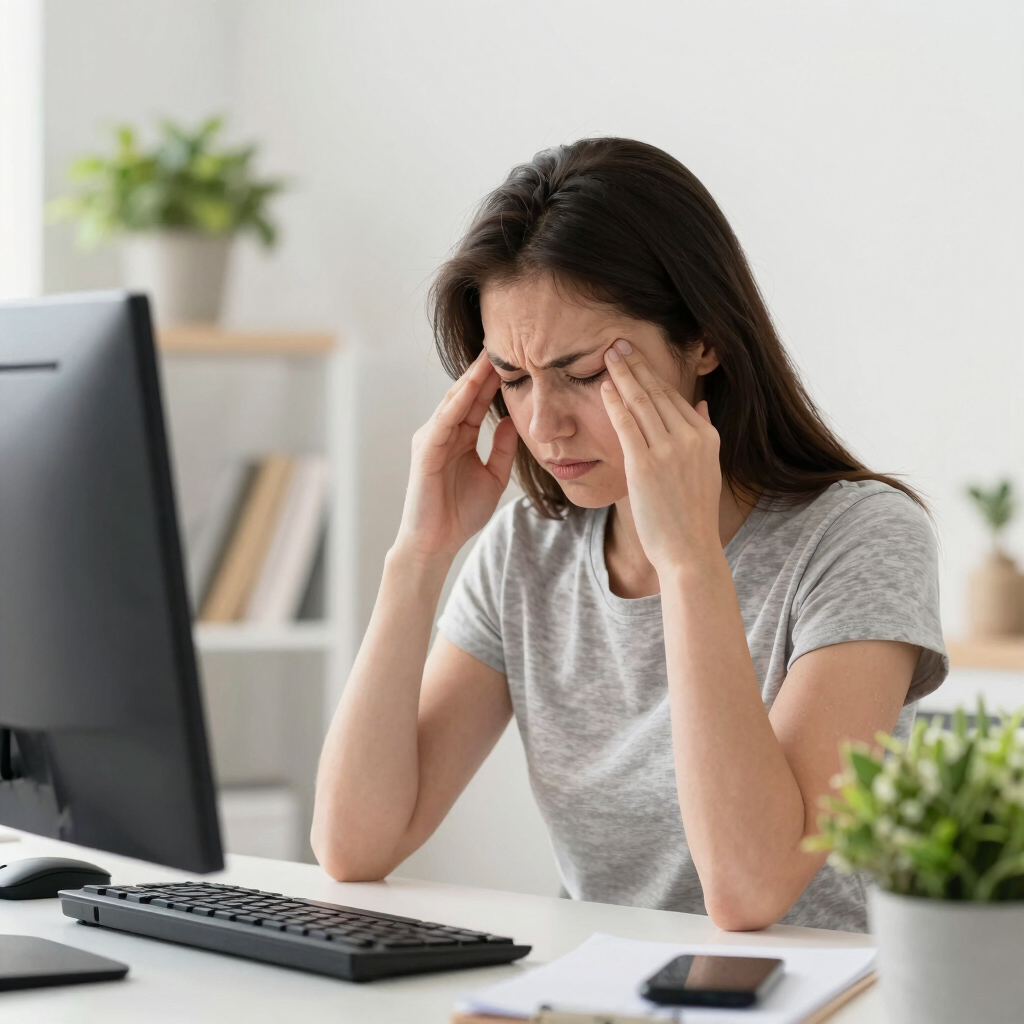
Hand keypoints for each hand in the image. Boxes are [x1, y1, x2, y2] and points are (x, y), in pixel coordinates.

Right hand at [394, 350, 519, 564]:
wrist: (437, 543)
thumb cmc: (460, 513)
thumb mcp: (494, 477)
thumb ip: (503, 449)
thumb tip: (514, 421)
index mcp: (460, 437)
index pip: (479, 400)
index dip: (495, 379)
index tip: (515, 356)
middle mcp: (444, 432)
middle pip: (466, 393)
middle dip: (483, 368)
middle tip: (502, 340)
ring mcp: (432, 439)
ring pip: (454, 401)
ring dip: (471, 378)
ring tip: (489, 354)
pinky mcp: (425, 451)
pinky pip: (444, 421)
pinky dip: (458, 402)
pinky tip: (471, 386)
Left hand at [601, 339, 722, 572]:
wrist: (689, 550)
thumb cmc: (692, 515)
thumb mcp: (709, 469)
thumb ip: (704, 434)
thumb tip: (701, 405)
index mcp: (707, 437)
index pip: (675, 397)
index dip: (653, 374)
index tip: (637, 357)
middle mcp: (690, 437)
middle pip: (658, 392)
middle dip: (636, 365)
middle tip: (618, 343)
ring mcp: (668, 449)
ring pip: (641, 401)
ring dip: (622, 375)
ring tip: (607, 355)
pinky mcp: (645, 464)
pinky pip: (626, 423)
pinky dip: (614, 402)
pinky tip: (603, 387)